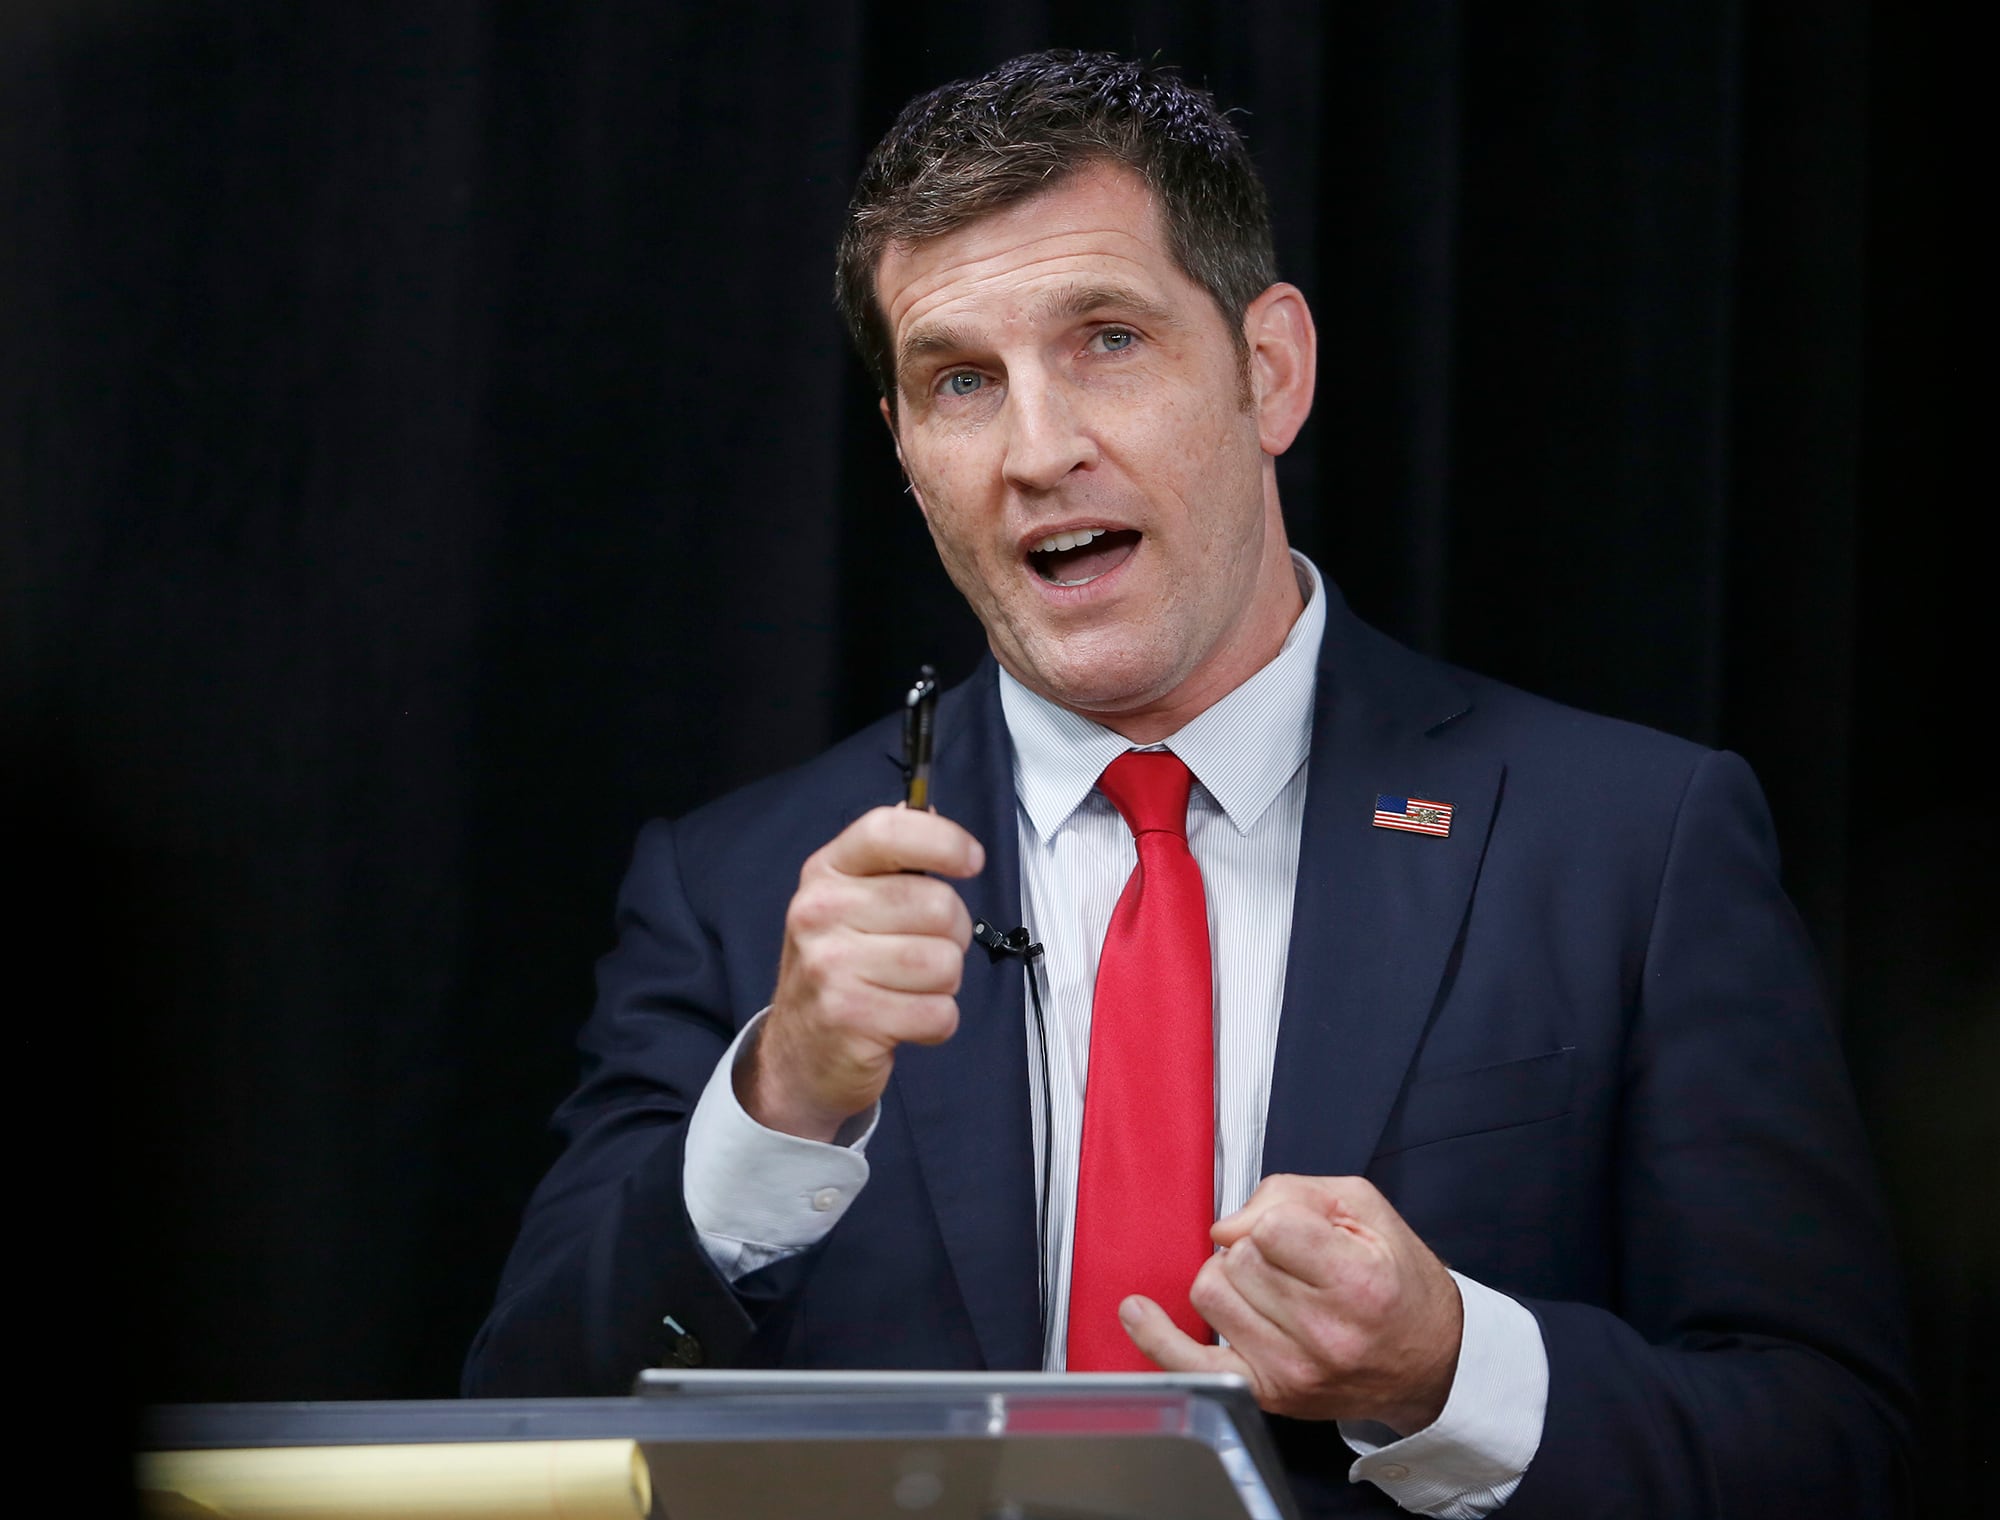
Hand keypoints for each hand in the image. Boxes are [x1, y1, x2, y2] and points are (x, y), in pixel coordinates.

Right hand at [740, 805, 983, 1140]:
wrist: (797, 1053)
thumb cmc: (839, 969)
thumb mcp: (850, 902)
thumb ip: (891, 861)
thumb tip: (928, 810)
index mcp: (827, 872)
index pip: (889, 831)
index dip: (943, 840)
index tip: (971, 859)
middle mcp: (821, 912)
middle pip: (938, 905)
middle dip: (952, 934)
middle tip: (925, 950)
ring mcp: (830, 966)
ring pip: (944, 963)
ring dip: (944, 983)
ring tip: (909, 988)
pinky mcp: (850, 1018)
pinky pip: (939, 1013)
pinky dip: (936, 1023)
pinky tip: (904, 1020)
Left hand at [1120, 1174, 1462, 1434]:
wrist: (1429, 1362)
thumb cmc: (1396, 1281)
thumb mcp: (1364, 1209)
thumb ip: (1291, 1194)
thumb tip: (1227, 1222)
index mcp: (1357, 1282)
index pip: (1270, 1228)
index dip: (1273, 1218)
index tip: (1294, 1230)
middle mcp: (1324, 1335)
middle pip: (1235, 1260)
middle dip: (1254, 1248)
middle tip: (1294, 1264)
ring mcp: (1291, 1371)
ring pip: (1210, 1295)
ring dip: (1230, 1280)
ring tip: (1272, 1289)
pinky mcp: (1266, 1393)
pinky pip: (1190, 1363)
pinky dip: (1156, 1337)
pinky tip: (1136, 1311)